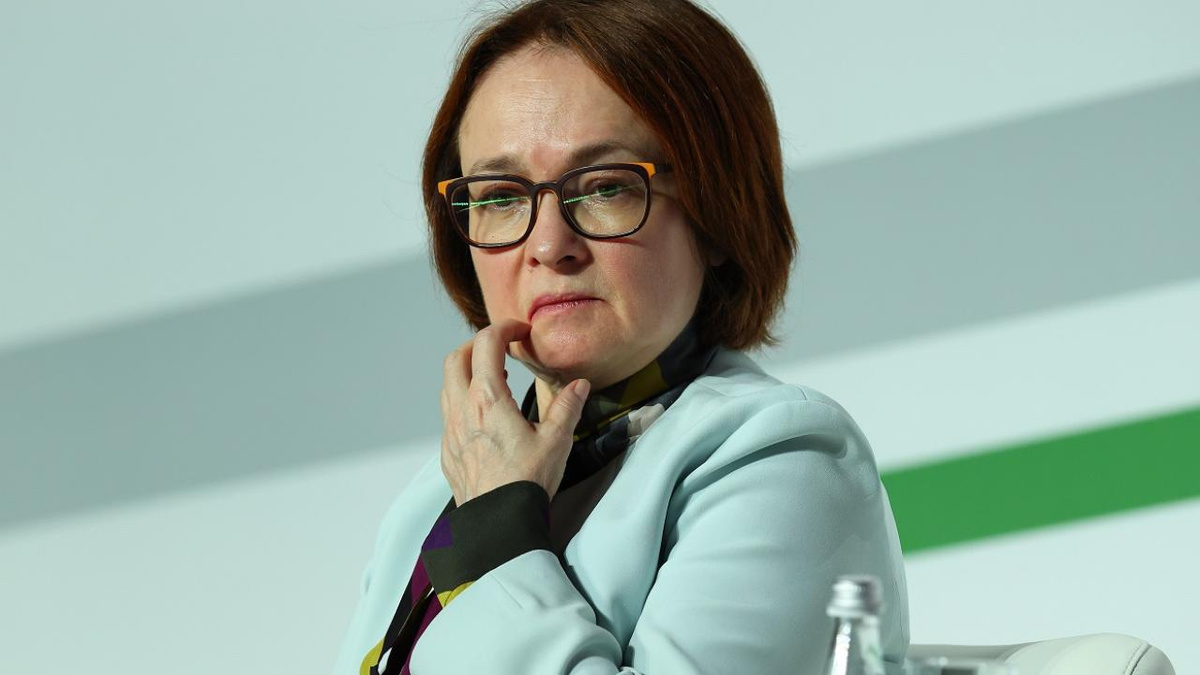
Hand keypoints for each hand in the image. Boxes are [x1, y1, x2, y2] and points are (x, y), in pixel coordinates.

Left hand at [440, 319, 590, 504]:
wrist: (498, 523)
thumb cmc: (526, 482)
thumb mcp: (556, 441)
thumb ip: (567, 407)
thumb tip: (580, 385)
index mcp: (488, 399)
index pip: (486, 344)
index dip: (504, 328)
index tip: (520, 331)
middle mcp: (463, 410)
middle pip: (456, 358)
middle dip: (477, 345)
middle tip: (502, 348)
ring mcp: (451, 431)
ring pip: (447, 385)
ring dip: (467, 372)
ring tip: (494, 379)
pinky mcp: (448, 451)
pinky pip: (448, 413)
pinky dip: (463, 400)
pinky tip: (485, 415)